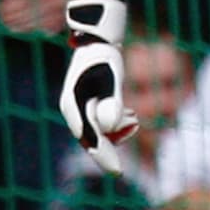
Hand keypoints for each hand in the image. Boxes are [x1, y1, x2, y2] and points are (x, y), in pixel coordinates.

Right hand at [58, 0, 138, 174]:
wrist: (98, 37)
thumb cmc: (104, 57)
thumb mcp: (111, 79)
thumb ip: (111, 102)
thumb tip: (111, 126)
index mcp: (73, 107)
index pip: (89, 140)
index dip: (104, 157)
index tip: (118, 172)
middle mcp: (73, 109)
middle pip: (94, 137)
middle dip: (115, 139)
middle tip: (136, 123)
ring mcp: (80, 105)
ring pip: (99, 129)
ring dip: (119, 128)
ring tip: (135, 116)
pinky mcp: (89, 100)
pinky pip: (102, 120)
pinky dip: (118, 121)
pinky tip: (132, 114)